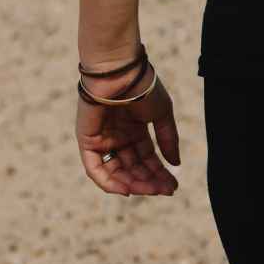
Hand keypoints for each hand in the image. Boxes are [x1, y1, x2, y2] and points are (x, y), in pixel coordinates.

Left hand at [76, 69, 180, 196]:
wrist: (120, 73)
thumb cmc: (142, 87)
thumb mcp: (161, 114)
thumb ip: (168, 139)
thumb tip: (176, 164)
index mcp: (134, 128)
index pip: (147, 157)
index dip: (159, 172)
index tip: (173, 185)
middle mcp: (118, 136)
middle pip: (133, 167)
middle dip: (149, 180)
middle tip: (165, 191)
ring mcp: (102, 140)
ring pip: (116, 172)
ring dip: (133, 184)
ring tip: (150, 190)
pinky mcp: (87, 142)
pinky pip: (96, 169)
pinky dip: (109, 182)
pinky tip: (128, 190)